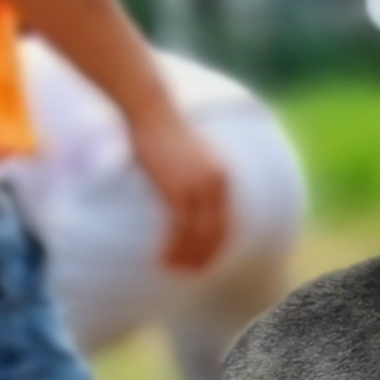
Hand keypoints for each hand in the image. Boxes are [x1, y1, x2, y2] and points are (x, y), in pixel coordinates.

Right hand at [128, 103, 230, 272]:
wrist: (151, 108)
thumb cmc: (162, 128)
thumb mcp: (188, 155)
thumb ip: (194, 176)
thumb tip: (185, 193)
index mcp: (223, 176)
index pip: (228, 221)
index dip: (217, 244)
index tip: (205, 258)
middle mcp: (216, 184)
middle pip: (218, 234)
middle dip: (206, 257)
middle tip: (191, 271)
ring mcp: (197, 189)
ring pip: (199, 237)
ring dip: (187, 257)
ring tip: (174, 268)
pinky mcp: (176, 191)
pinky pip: (179, 230)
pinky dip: (173, 248)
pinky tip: (162, 258)